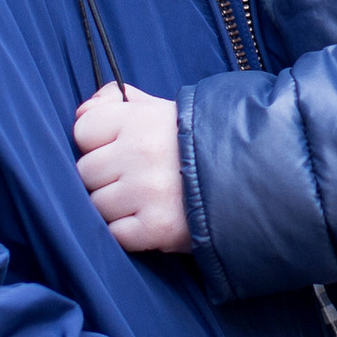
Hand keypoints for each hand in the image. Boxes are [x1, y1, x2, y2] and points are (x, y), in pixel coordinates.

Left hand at [72, 85, 191, 250]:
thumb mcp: (165, 109)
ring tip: (145, 200)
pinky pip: (116, 234)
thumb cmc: (202, 140)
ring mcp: (147, 192)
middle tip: (134, 177)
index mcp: (141, 119)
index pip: (84, 129)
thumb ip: (121, 102)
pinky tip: (150, 220)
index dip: (97, 141)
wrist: (254, 177)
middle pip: (86, 171)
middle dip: (105, 177)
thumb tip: (81, 111)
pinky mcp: (156, 228)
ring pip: (97, 205)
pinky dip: (130, 233)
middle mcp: (140, 153)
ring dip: (116, 207)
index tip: (119, 147)